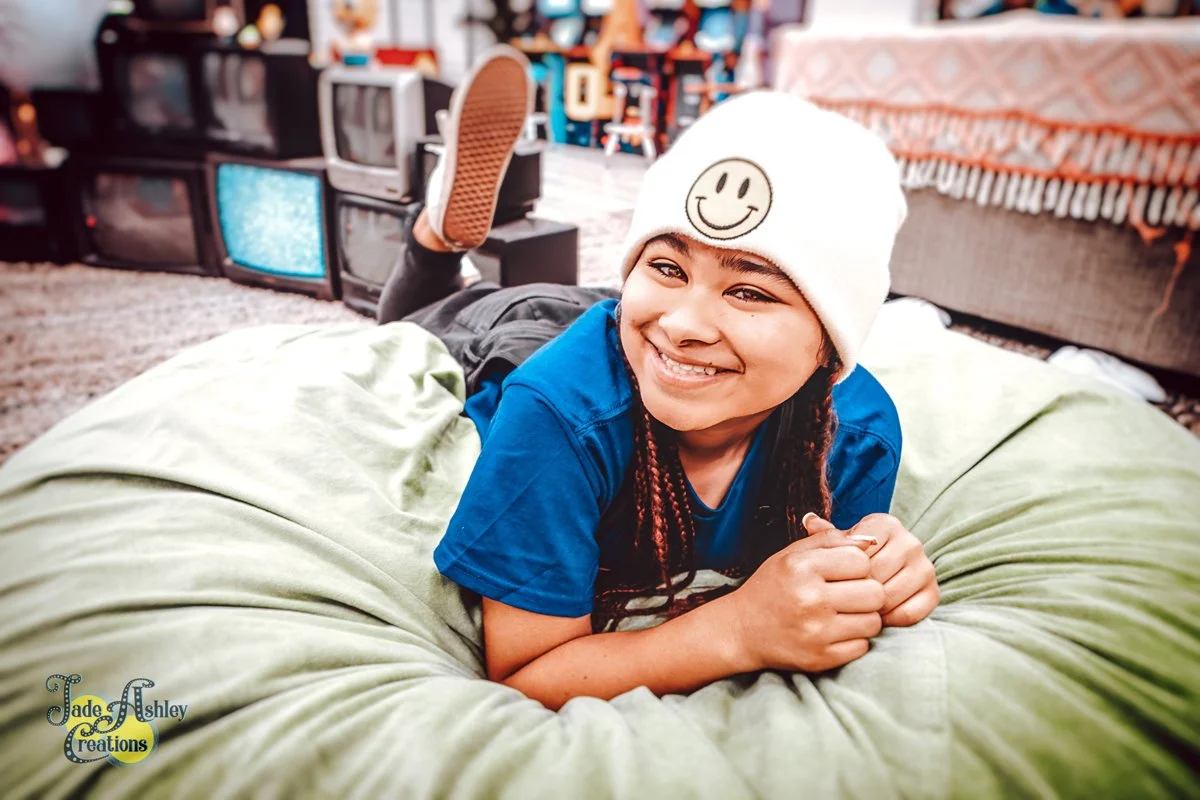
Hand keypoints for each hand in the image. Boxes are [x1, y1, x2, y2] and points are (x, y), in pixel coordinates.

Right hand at [723, 526, 885, 673]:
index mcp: (802, 567)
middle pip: (875, 593)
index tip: (844, 573)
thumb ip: (829, 540)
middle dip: (867, 592)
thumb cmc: (772, 586)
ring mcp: (816, 632)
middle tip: (849, 595)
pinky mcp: (820, 658)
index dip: (858, 566)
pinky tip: (835, 633)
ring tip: (843, 614)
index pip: (862, 561)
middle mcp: (809, 599)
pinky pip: (863, 647)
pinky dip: (854, 640)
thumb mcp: (792, 554)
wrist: (741, 629)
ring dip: (863, 618)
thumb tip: (871, 541)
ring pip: (873, 622)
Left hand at [803, 513, 939, 627]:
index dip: (845, 572)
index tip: (836, 578)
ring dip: (871, 608)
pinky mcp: (934, 592)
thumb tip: (809, 520)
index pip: (860, 553)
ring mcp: (925, 567)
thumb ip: (826, 536)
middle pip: (875, 575)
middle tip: (843, 601)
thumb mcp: (837, 547)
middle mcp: (911, 542)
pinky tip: (878, 617)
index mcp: (886, 524)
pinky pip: (909, 613)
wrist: (877, 581)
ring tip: (858, 609)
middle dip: (856, 592)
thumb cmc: (850, 562)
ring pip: (890, 595)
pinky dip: (891, 620)